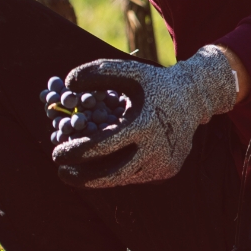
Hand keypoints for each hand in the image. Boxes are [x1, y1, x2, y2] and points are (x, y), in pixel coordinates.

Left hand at [50, 45, 239, 187]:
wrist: (194, 99)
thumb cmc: (155, 83)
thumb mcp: (130, 71)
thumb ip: (98, 73)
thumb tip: (67, 84)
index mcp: (145, 124)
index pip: (102, 146)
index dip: (75, 152)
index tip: (55, 152)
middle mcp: (156, 149)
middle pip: (111, 175)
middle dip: (81, 177)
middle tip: (61, 172)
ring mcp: (163, 164)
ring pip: (122, 178)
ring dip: (96, 177)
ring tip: (76, 170)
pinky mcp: (167, 172)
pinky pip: (134, 176)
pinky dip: (116, 172)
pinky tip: (106, 163)